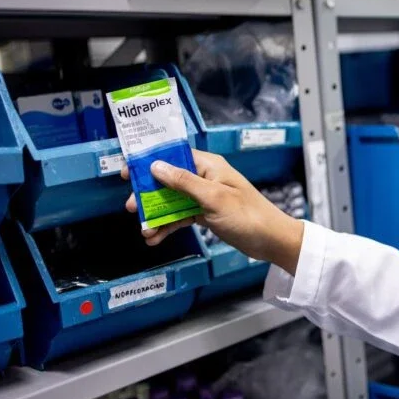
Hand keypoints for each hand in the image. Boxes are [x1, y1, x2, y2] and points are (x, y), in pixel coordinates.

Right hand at [122, 150, 303, 274]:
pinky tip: (156, 238)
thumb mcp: (213, 198)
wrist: (271, 241)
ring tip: (145, 232)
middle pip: (168, 181)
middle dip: (149, 195)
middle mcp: (206, 178)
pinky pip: (182, 216)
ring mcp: (205, 197)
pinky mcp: (207, 214)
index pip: (173, 157)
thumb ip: (184, 182)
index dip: (149, 163)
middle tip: (131, 208)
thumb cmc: (247, 216)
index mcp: (209, 166)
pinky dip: (169, 226)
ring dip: (157, 215)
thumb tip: (156, 166)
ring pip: (173, 202)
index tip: (128, 173)